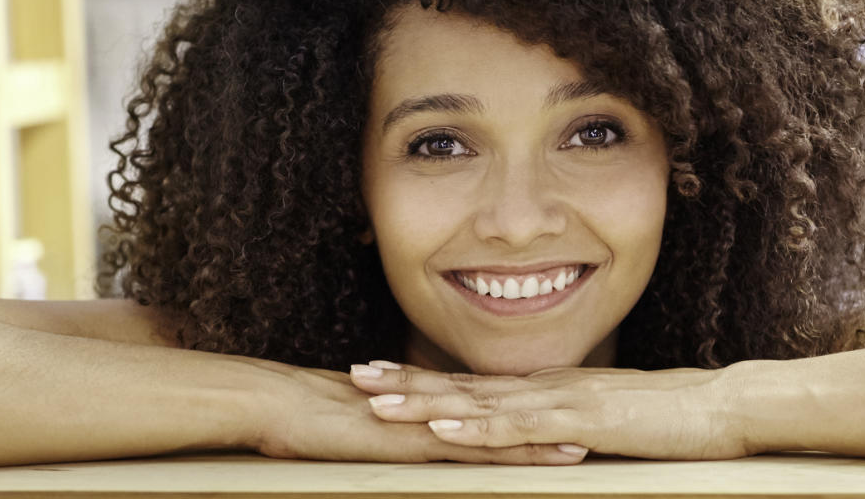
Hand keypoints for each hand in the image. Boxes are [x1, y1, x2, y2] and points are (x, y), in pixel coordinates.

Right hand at [241, 358, 588, 464]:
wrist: (277, 403)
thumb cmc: (305, 416)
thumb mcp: (354, 426)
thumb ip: (382, 429)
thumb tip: (391, 435)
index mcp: (422, 407)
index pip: (482, 409)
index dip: (521, 412)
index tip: (554, 418)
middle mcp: (432, 412)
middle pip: (501, 418)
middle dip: (545, 424)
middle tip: (588, 427)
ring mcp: (427, 426)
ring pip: (497, 434)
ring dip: (541, 440)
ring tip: (582, 446)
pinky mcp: (416, 443)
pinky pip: (473, 451)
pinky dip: (508, 453)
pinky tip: (538, 462)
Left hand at [346, 360, 751, 459]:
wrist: (722, 406)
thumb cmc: (677, 420)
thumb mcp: (613, 425)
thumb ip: (575, 429)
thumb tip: (549, 442)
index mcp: (554, 389)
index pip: (479, 384)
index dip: (428, 380)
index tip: (384, 376)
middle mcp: (548, 388)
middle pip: (465, 385)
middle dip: (406, 382)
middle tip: (354, 376)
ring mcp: (561, 402)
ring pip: (479, 403)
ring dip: (425, 403)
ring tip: (376, 402)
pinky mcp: (579, 423)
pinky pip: (518, 427)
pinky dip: (476, 429)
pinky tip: (441, 431)